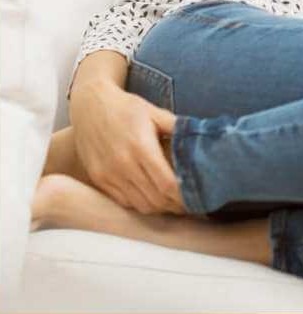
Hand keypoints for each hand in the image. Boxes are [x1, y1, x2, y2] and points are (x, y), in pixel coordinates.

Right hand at [69, 80, 184, 214]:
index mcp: (141, 147)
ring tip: (175, 203)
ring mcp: (109, 175)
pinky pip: (124, 202)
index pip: (167, 183)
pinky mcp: (99, 180)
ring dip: (160, 208)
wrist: (90, 105)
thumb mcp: (155, 111)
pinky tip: (153, 198)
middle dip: (176, 205)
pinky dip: (141, 204)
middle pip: (156, 199)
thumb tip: (201, 136)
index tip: (197, 196)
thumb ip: (177, 126)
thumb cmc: (126, 107)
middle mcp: (123, 164)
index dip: (184, 195)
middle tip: (191, 203)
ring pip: (140, 204)